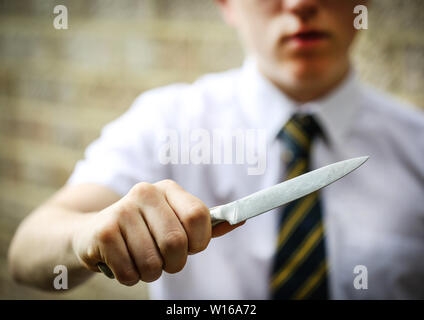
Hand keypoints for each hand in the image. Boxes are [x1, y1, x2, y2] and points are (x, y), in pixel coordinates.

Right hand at [71, 179, 242, 284]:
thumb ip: (206, 225)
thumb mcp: (173, 222)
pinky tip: (121, 262)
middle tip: (162, 259)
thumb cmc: (143, 232)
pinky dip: (129, 277)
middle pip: (177, 243)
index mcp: (168, 189)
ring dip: (149, 272)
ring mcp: (122, 210)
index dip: (198, 241)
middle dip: (173, 263)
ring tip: (138, 259)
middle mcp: (145, 192)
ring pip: (153, 263)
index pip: (198, 216)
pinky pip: (130, 272)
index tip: (190, 248)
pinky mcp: (103, 232)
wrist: (91, 234)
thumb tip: (241, 220)